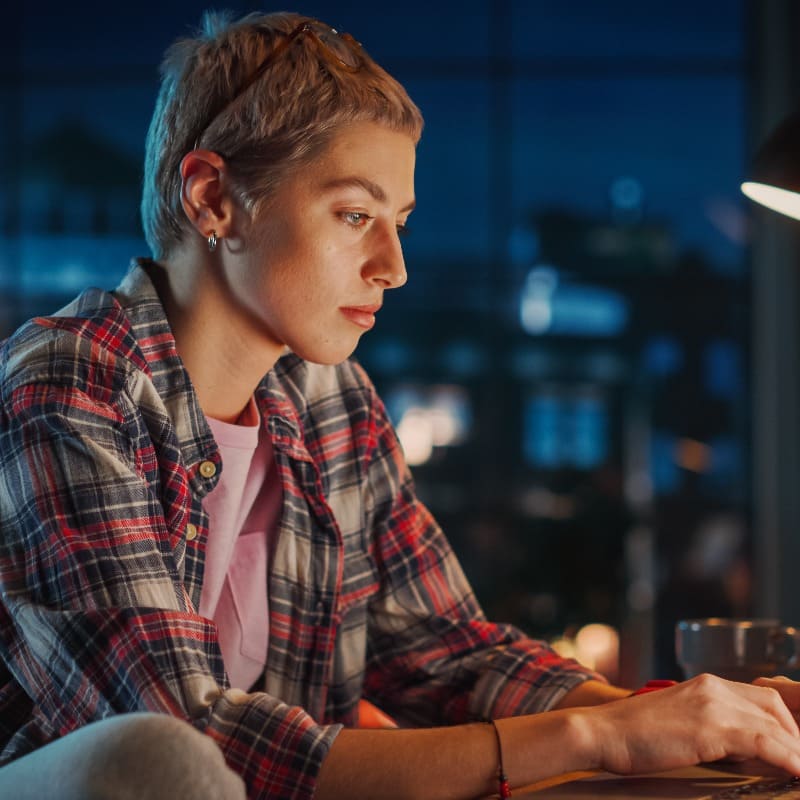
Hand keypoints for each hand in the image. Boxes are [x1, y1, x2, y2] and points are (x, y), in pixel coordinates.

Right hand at [581, 673, 799, 775]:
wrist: (604, 731)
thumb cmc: (634, 734)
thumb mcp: (680, 723)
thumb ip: (711, 728)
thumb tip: (742, 750)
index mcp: (706, 684)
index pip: (763, 699)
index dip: (785, 725)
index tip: (793, 750)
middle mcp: (713, 687)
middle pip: (774, 708)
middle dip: (795, 736)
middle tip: (798, 762)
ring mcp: (712, 705)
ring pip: (774, 726)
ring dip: (796, 751)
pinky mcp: (710, 728)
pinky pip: (765, 743)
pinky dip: (788, 759)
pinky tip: (796, 772)